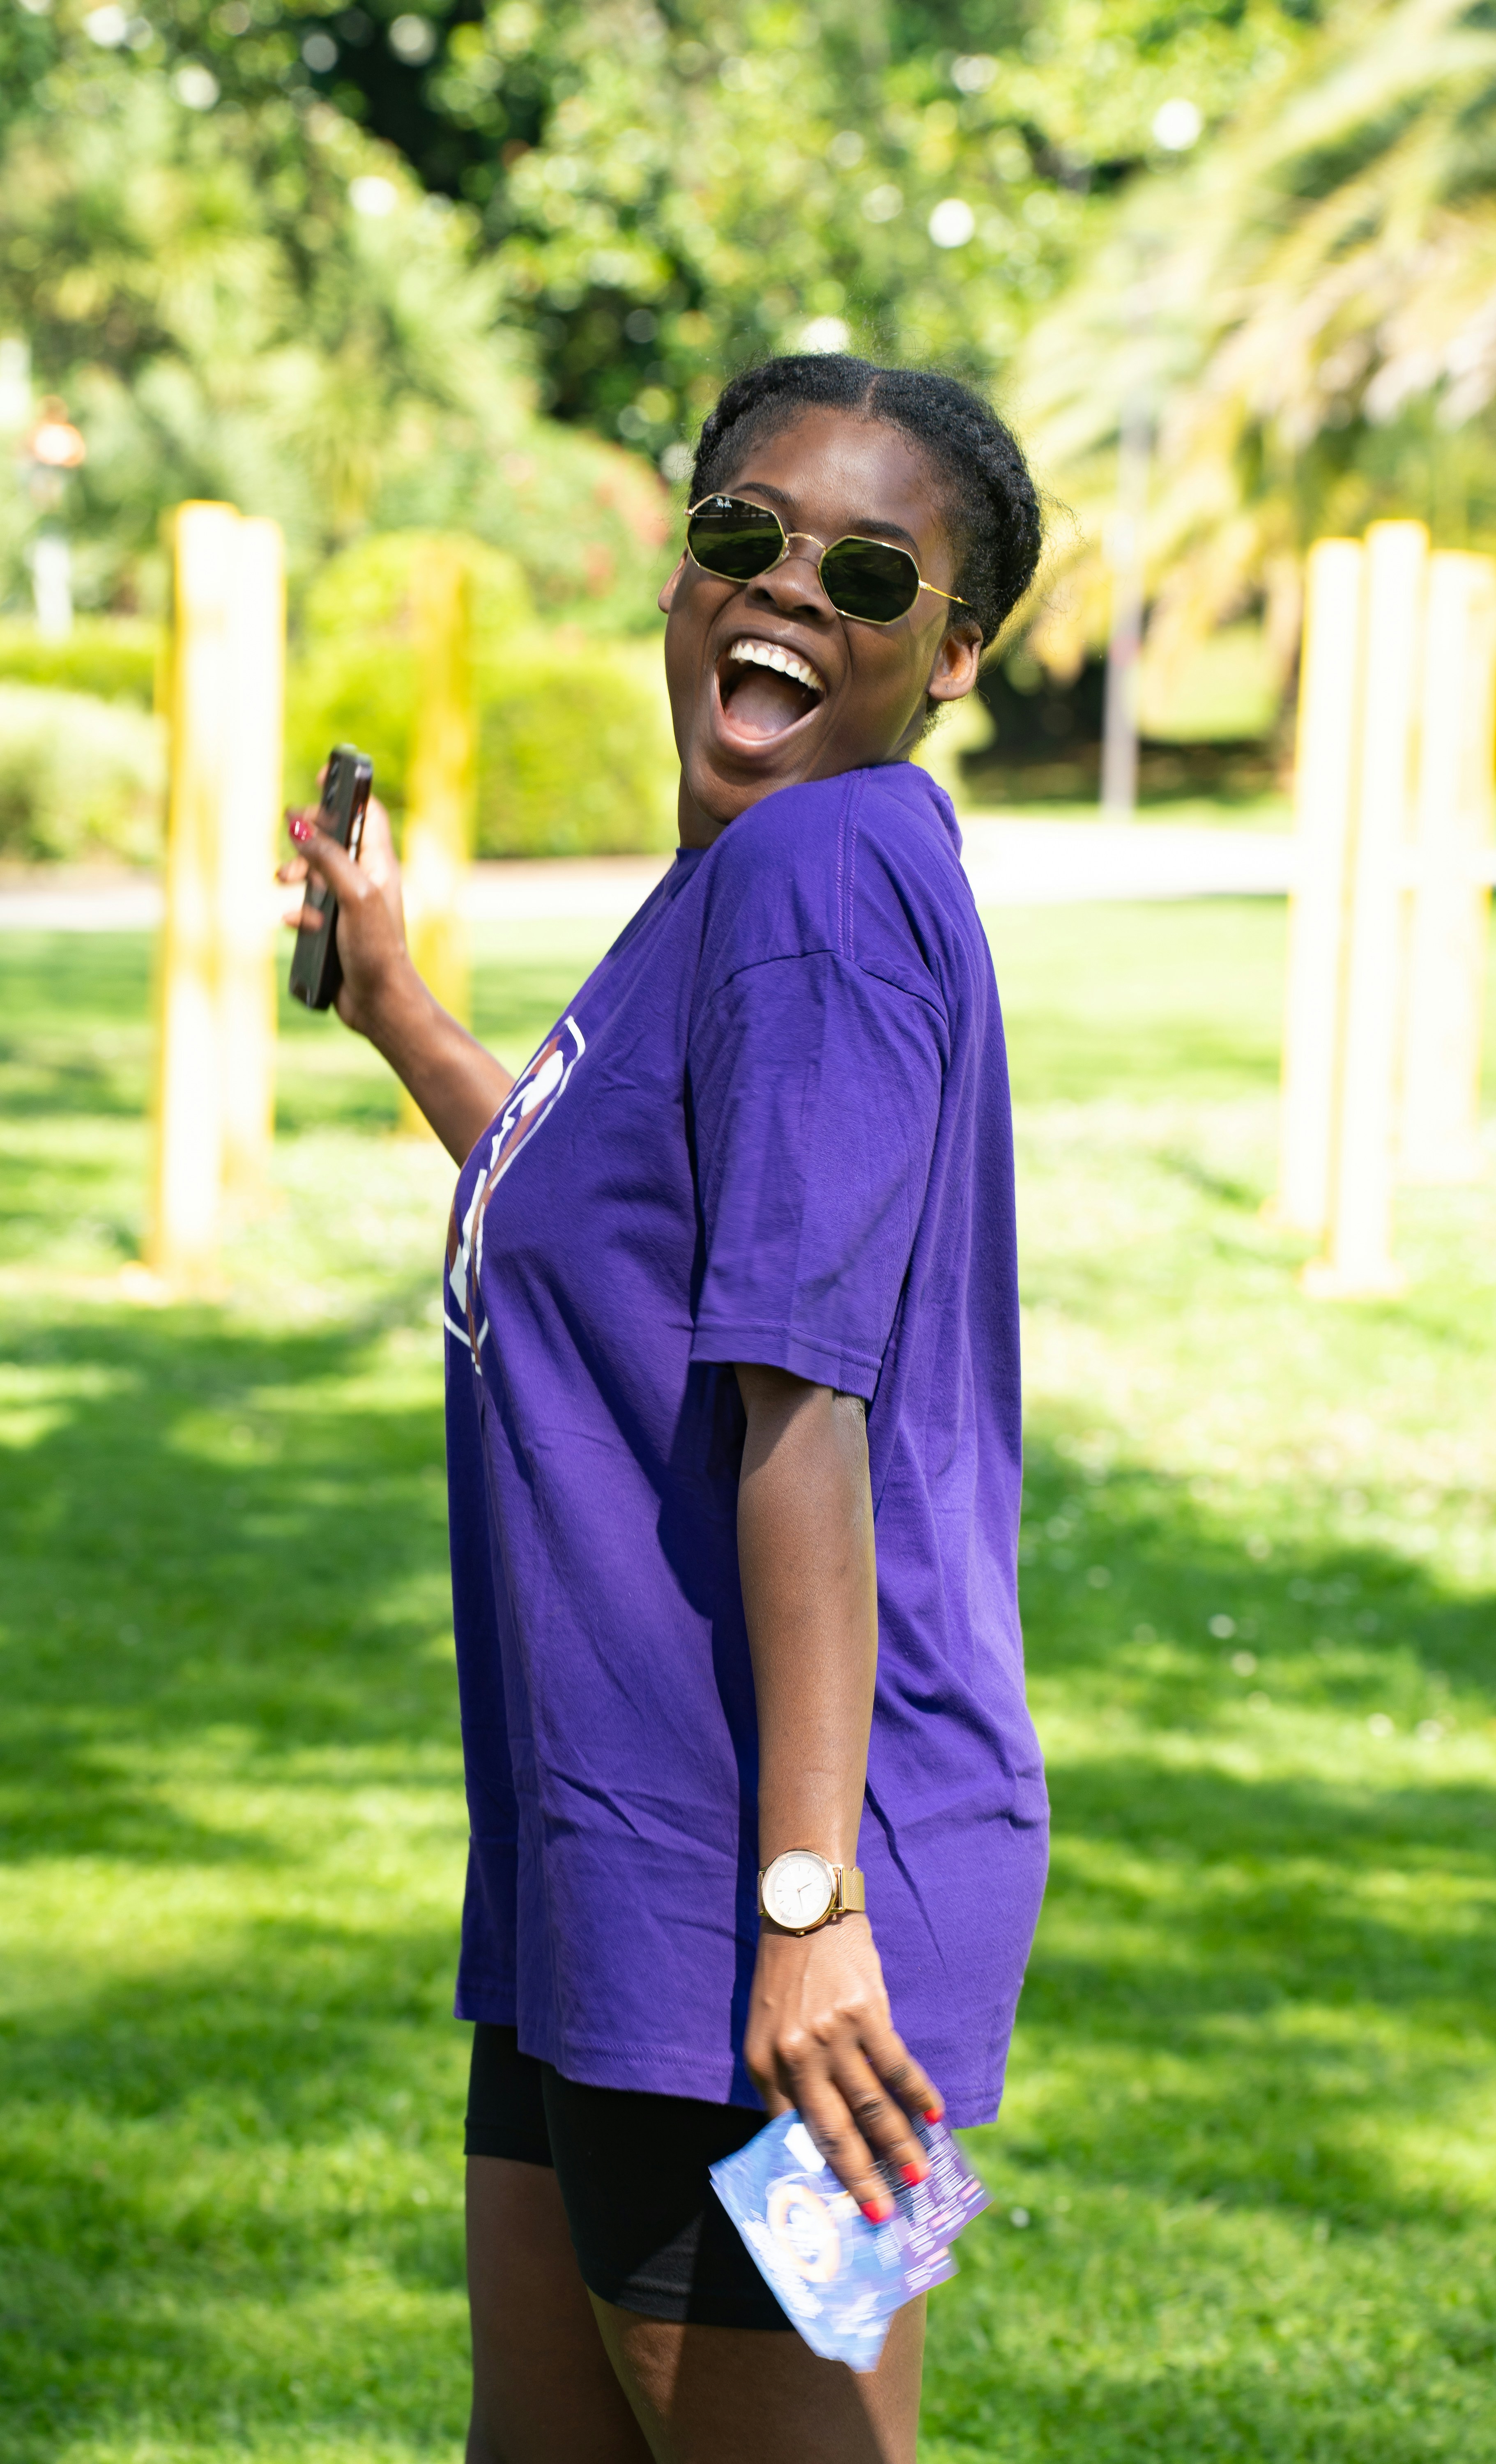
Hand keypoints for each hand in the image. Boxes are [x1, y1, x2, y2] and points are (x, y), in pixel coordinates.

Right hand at [277, 793, 411, 1038]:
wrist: (378, 1004)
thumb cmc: (376, 950)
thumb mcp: (353, 896)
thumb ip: (327, 859)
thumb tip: (299, 827)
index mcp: (378, 864)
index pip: (365, 813)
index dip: (345, 791)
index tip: (322, 776)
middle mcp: (364, 879)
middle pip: (331, 839)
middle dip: (307, 837)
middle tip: (291, 836)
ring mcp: (348, 904)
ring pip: (314, 874)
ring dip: (295, 874)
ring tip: (284, 882)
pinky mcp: (332, 929)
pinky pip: (306, 909)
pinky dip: (297, 913)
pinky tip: (297, 924)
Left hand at [744, 1913, 942, 2220]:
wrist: (805, 1911)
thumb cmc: (786, 1978)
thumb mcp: (768, 2031)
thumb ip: (786, 2079)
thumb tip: (817, 2136)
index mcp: (765, 2065)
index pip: (791, 2132)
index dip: (817, 2171)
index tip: (837, 2205)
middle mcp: (795, 2056)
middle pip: (834, 2131)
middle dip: (861, 2178)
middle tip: (883, 2214)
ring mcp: (832, 2035)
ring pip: (871, 2105)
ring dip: (898, 2146)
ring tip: (918, 2177)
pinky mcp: (866, 2013)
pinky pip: (897, 2066)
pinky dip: (918, 2094)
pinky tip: (935, 2117)